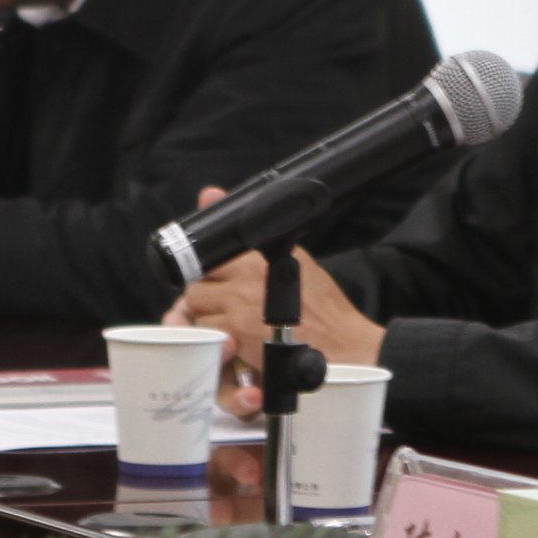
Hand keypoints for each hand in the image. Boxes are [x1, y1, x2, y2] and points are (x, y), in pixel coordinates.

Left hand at [164, 190, 384, 414]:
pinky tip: (236, 341)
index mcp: (256, 258)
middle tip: (225, 308)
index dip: (210, 274)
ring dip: (208, 320)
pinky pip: (207, 335)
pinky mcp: (236, 336)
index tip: (219, 283)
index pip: (206, 257)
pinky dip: (217, 340)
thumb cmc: (322, 306)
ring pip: (196, 313)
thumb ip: (250, 230)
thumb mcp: (292, 257)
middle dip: (206, 299)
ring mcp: (237, 308)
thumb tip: (209, 192)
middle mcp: (243, 279)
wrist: (342, 345)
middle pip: (195, 288)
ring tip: (231, 325)